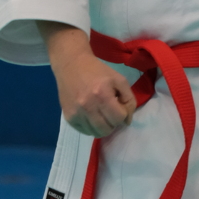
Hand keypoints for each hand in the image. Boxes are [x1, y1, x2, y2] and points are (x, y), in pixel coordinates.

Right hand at [39, 22, 135, 136]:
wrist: (71, 65)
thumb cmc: (98, 71)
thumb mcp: (119, 80)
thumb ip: (129, 100)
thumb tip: (127, 121)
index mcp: (102, 94)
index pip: (119, 118)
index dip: (122, 113)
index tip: (118, 105)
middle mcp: (88, 106)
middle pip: (107, 130)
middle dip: (112, 122)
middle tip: (110, 111)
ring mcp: (76, 113)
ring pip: (96, 133)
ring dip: (102, 126)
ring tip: (100, 113)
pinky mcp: (68, 117)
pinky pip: (84, 131)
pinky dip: (91, 127)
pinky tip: (91, 115)